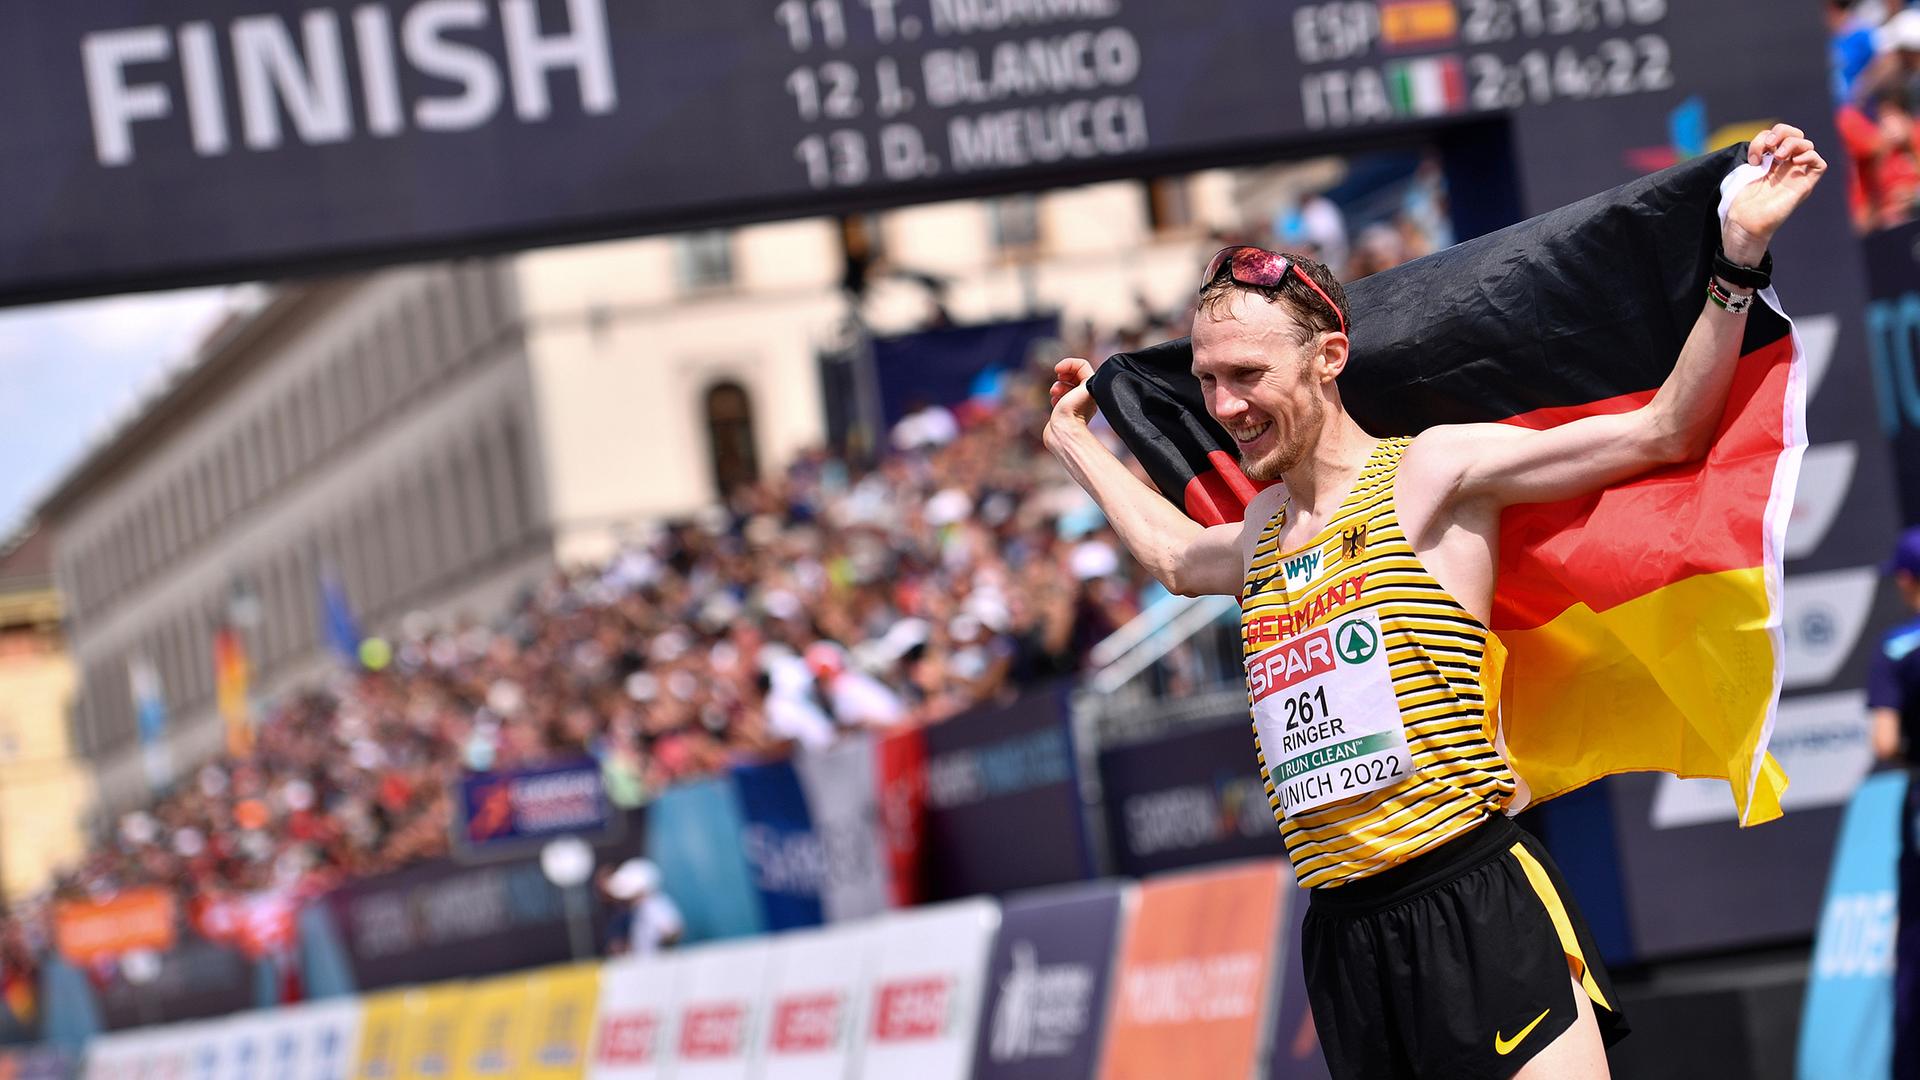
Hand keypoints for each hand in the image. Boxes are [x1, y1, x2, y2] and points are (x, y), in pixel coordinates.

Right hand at [1044, 357, 1097, 446]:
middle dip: (1063, 374)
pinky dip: (1055, 396)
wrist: (1062, 433)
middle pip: (1073, 374)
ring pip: (1065, 386)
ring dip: (1057, 385)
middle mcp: (1085, 395)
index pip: (1081, 365)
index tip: (1058, 369)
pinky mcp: (1065, 411)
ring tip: (1055, 393)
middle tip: (1059, 379)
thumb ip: (1085, 375)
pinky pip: (1060, 397)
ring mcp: (1075, 403)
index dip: (1069, 364)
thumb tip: (1078, 369)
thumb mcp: (1085, 387)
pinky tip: (1054, 402)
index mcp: (1092, 387)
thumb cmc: (1073, 412)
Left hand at [1725, 123, 1826, 264]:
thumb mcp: (1746, 169)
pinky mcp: (1804, 186)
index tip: (1754, 154)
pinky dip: (1810, 156)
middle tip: (1768, 146)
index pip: (1778, 135)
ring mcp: (1796, 175)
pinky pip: (1819, 164)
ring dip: (1792, 143)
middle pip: (1796, 135)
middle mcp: (1785, 166)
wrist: (1745, 222)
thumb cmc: (1741, 201)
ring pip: (1808, 145)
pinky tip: (1795, 161)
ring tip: (1778, 156)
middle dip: (1782, 132)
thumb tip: (1769, 139)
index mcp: (1770, 161)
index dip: (1766, 136)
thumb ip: (1758, 150)